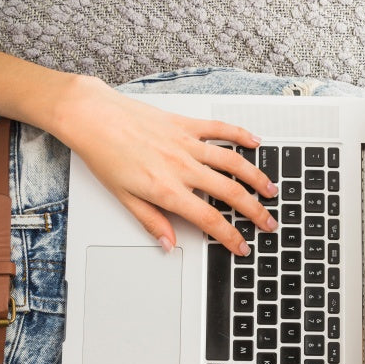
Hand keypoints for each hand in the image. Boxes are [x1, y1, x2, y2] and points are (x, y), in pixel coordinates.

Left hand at [54, 75, 278, 254]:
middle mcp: (182, 167)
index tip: (241, 246)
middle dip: (254, 212)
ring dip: (256, 178)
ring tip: (271, 190)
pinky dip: (240, 136)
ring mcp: (186, 144)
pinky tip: (255, 143)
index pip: (209, 220)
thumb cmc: (104, 154)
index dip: (230, 237)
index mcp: (167, 190)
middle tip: (269, 223)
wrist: (93, 117)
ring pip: (233, 162)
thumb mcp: (124, 197)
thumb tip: (167, 243)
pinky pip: (220, 130)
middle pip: (230, 193)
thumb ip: (151, 221)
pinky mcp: (185, 124)